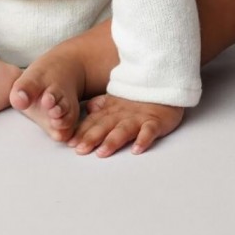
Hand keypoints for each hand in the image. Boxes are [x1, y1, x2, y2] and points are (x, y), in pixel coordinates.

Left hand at [69, 94, 183, 155]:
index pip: (94, 121)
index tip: (69, 142)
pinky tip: (136, 149)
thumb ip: (101, 104)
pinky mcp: (155, 121)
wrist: (165, 83)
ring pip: (124, 130)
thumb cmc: (139, 96)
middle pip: (106, 126)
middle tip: (80, 150)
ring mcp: (139, 118)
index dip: (82, 131)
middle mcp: (123, 114)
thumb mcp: (117, 97)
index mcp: (112, 110)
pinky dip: (143, 139)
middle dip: (92, 138)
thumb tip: (86, 109)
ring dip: (113, 141)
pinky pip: (149, 131)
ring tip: (102, 152)